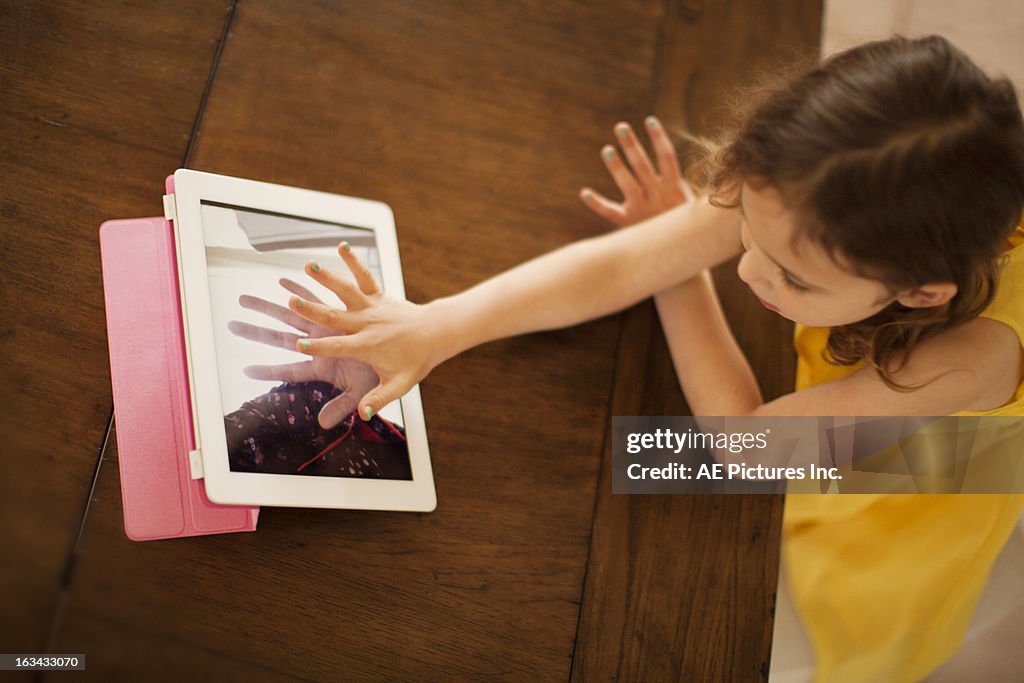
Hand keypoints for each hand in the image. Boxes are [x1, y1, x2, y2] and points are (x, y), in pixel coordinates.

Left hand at [228, 279, 379, 428]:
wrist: (398, 350)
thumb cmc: (379, 373)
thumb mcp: (360, 391)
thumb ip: (340, 407)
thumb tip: (322, 424)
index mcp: (321, 365)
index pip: (290, 370)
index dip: (269, 371)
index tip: (246, 371)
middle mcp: (317, 344)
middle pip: (279, 337)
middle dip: (256, 331)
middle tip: (232, 325)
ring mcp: (323, 327)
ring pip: (290, 314)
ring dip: (268, 307)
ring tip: (245, 299)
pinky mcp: (334, 312)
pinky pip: (313, 297)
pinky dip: (298, 289)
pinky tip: (282, 281)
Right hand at [286, 242, 446, 421]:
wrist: (435, 334)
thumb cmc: (415, 361)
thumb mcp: (399, 385)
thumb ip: (379, 399)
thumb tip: (363, 415)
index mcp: (367, 346)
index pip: (338, 347)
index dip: (318, 346)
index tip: (298, 344)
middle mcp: (367, 323)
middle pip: (334, 316)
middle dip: (312, 309)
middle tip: (290, 301)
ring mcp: (372, 307)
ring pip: (346, 290)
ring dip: (327, 278)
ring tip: (308, 265)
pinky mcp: (378, 294)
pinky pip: (365, 275)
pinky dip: (354, 261)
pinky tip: (342, 246)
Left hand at [580, 116, 694, 226]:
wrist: (681, 254)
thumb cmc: (682, 223)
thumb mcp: (689, 203)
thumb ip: (679, 184)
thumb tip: (671, 162)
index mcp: (674, 188)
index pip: (667, 157)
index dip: (659, 138)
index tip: (649, 120)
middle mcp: (657, 196)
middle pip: (643, 165)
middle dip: (632, 145)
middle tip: (620, 126)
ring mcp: (642, 210)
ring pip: (627, 184)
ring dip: (616, 166)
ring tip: (606, 149)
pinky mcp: (628, 223)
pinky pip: (610, 212)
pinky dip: (596, 203)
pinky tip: (583, 193)